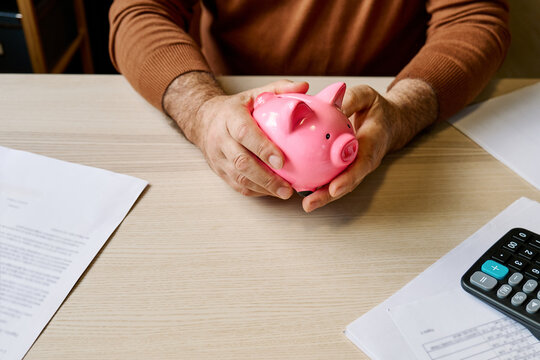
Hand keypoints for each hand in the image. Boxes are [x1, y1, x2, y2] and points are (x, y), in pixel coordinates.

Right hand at [164, 72, 308, 197]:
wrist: (203, 120)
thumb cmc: (234, 109)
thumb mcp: (254, 94)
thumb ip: (279, 90)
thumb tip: (304, 87)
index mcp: (229, 117)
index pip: (244, 133)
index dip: (262, 147)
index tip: (281, 160)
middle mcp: (220, 138)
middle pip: (241, 161)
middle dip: (266, 176)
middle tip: (287, 186)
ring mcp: (218, 157)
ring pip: (238, 177)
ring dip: (263, 187)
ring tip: (284, 193)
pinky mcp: (219, 171)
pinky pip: (236, 186)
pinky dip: (256, 191)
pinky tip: (272, 192)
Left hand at [302, 79, 437, 211]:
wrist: (388, 121)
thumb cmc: (377, 109)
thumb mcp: (367, 96)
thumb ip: (353, 99)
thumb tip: (335, 104)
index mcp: (372, 144)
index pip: (362, 164)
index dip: (349, 178)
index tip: (334, 188)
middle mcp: (364, 160)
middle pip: (348, 182)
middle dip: (329, 196)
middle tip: (310, 204)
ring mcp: (355, 167)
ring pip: (340, 185)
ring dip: (323, 196)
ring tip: (306, 204)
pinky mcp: (346, 167)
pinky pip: (333, 177)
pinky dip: (319, 185)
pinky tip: (301, 189)